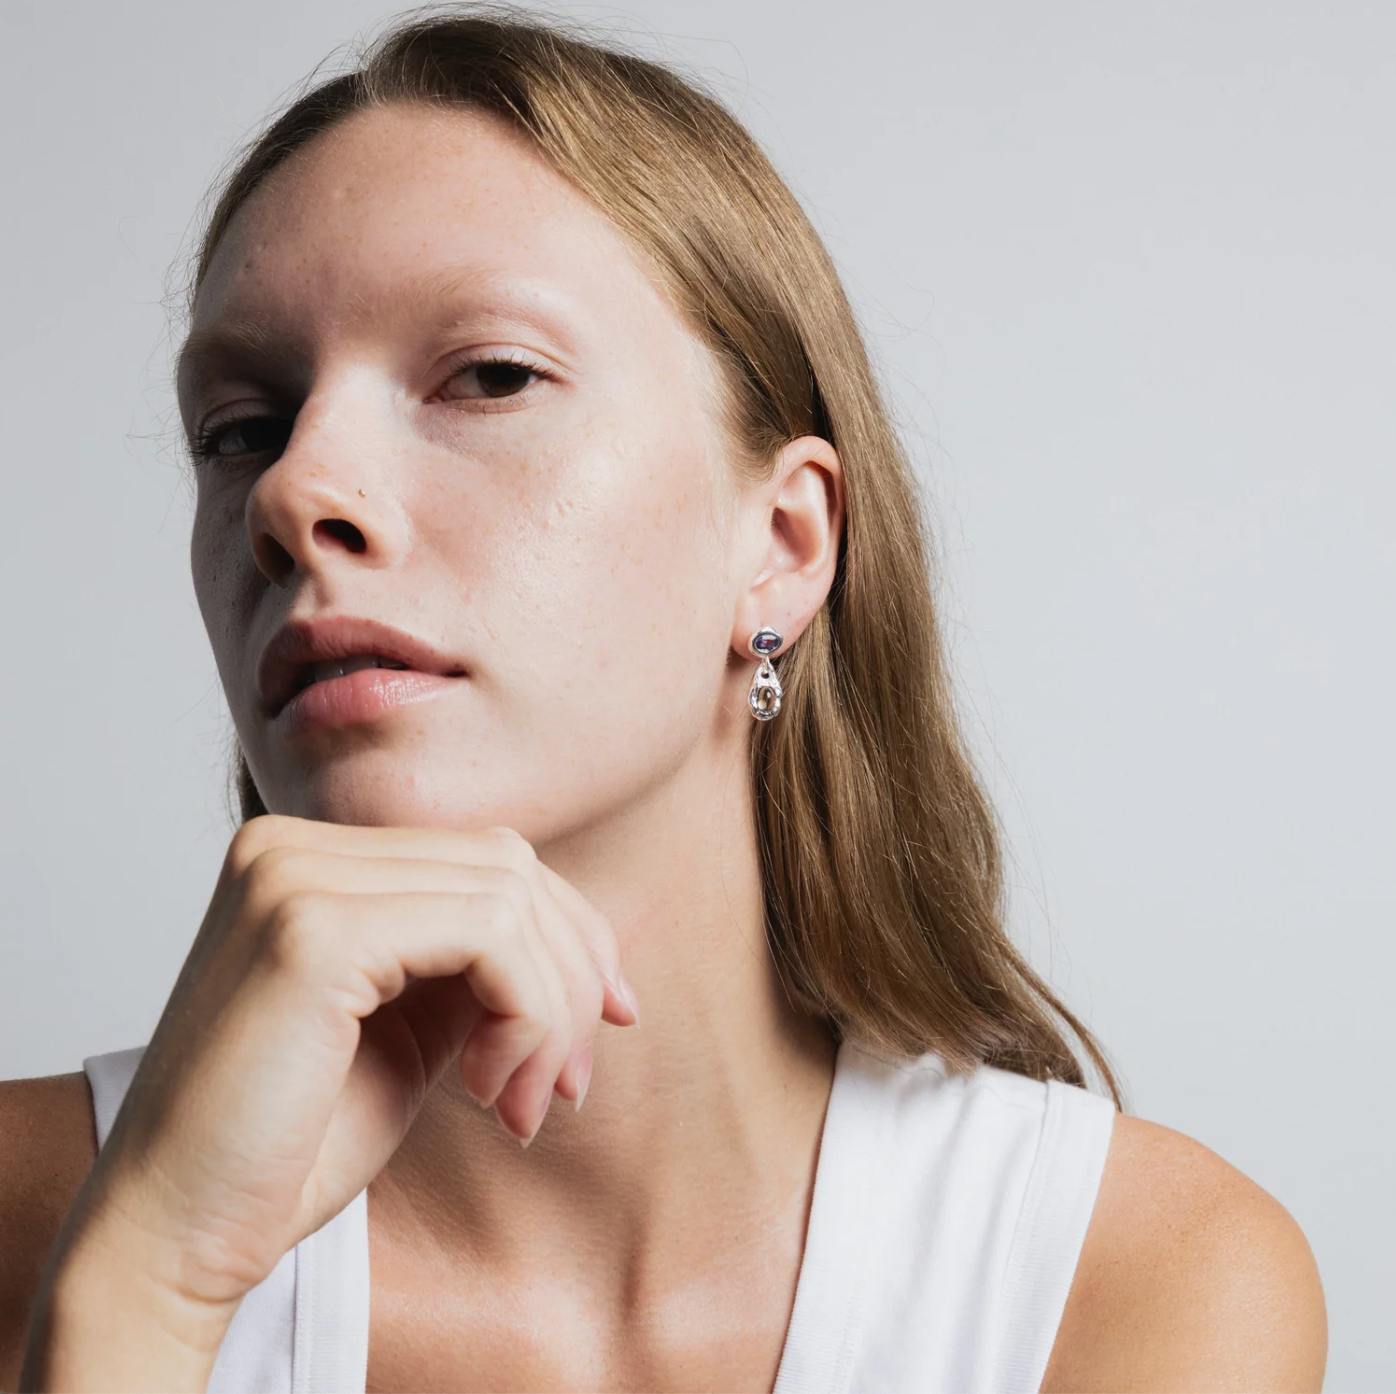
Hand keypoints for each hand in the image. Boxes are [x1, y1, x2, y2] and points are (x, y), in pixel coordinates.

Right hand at [24, 816, 636, 1389]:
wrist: (172, 1240)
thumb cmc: (289, 1148)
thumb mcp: (409, 1027)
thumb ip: (472, 962)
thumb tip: (583, 942)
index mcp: (306, 858)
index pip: (486, 858)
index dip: (571, 934)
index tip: (609, 1020)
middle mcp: (290, 846)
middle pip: (508, 867)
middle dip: (572, 976)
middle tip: (567, 1085)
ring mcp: (295, 877)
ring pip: (511, 899)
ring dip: (551, 1013)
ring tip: (521, 1105)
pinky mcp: (313, 929)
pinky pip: (491, 937)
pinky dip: (527, 1016)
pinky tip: (489, 1093)